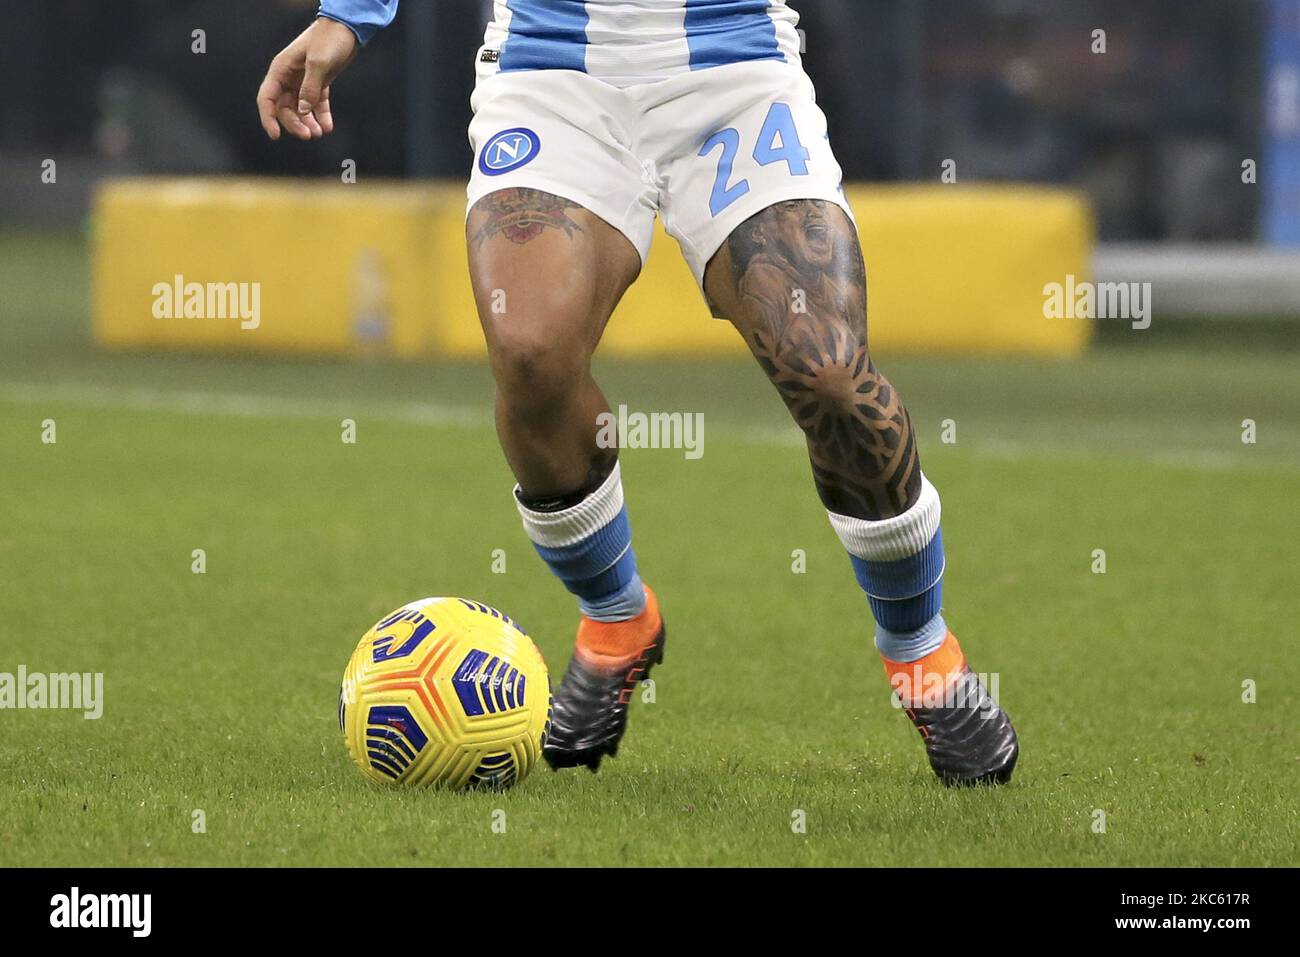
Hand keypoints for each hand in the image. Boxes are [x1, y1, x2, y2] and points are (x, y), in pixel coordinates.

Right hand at [257, 17, 358, 140]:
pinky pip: (317, 105)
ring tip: (320, 133)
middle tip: (309, 135)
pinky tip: (328, 127)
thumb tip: (302, 111)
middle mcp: (289, 77)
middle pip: (284, 108)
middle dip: (295, 124)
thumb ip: (310, 88)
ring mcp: (303, 81)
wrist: (347, 29)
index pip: (267, 98)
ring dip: (308, 123)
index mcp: (281, 69)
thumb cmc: (329, 40)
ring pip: (300, 109)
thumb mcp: (318, 63)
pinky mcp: (319, 84)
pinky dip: (321, 117)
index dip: (268, 118)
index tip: (276, 136)